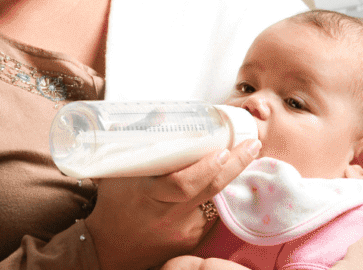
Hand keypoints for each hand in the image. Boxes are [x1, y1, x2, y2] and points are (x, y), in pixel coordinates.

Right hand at [84, 138, 259, 269]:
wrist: (109, 248)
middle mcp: (168, 215)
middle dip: (235, 165)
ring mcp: (182, 231)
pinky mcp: (191, 241)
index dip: (204, 169)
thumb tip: (162, 114)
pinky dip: (214, 196)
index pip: (182, 184)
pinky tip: (218, 181)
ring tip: (246, 154)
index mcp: (148, 194)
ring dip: (228, 178)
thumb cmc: (113, 204)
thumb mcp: (118, 171)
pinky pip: (209, 214)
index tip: (222, 151)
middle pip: (208, 190)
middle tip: (252, 145)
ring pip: (213, 202)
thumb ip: (139, 142)